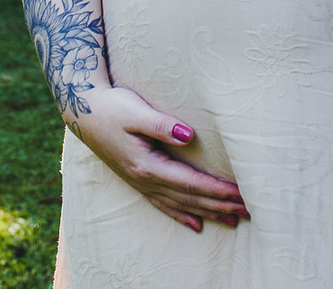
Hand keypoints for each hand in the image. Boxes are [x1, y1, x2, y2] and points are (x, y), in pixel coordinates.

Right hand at [69, 84, 249, 232]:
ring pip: (181, 205)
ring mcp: (141, 183)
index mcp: (147, 166)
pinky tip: (195, 225)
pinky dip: (182, 216)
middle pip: (190, 199)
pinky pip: (165, 205)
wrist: (83, 111)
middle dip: (220, 205)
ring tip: (233, 220)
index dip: (217, 190)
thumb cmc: (112, 106)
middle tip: (249, 210)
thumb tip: (188, 135)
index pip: (190, 183)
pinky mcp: (138, 179)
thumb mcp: (135, 111)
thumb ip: (161, 125)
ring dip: (208, 213)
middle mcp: (145, 180)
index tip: (241, 194)